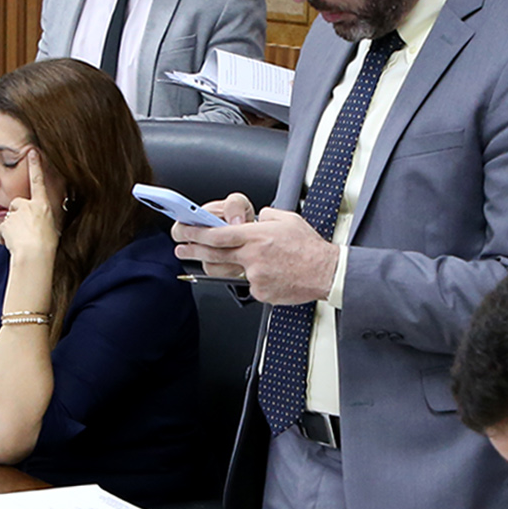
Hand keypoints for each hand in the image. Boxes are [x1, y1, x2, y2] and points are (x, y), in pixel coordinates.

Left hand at [0, 148, 60, 260]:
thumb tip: (40, 219)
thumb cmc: (47, 245)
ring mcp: (15, 213)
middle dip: (18, 214)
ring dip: (13, 227)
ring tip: (22, 239)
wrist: (35, 255)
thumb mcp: (53, 227)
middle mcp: (28, 205)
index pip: (38, 180)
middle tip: (26, 229)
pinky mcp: (5, 222)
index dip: (36, 165)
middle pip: (17, 203)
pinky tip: (15, 242)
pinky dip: (6, 234)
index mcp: (42, 205)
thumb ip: (44, 218)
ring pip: (10, 217)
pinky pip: (3, 228)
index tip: (32, 151)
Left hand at [173, 207, 336, 304]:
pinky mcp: (261, 291)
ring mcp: (255, 276)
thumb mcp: (287, 219)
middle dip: (192, 250)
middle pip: (213, 254)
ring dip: (218, 266)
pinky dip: (255, 279)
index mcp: (256, 236)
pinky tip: (270, 274)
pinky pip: (250, 284)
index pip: (217, 234)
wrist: (326, 272)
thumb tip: (256, 218)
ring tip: (212, 262)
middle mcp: (252, 256)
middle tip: (180, 249)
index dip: (196, 233)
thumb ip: (266, 216)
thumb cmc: (309, 247)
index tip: (184, 231)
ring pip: (230, 270)